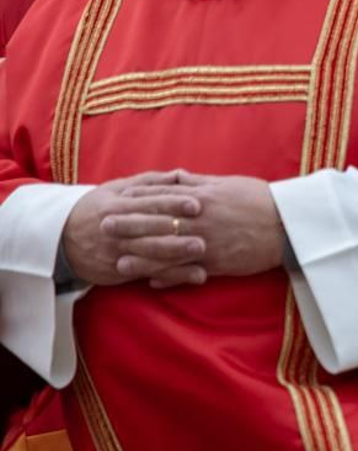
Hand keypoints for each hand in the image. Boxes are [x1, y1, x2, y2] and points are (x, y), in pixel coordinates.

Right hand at [63, 172, 204, 286]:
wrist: (60, 238)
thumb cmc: (98, 208)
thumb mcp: (117, 189)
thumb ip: (150, 182)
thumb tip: (181, 174)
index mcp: (119, 205)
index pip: (149, 203)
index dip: (173, 204)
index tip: (197, 205)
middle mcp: (118, 229)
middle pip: (150, 231)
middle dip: (176, 235)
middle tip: (203, 237)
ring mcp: (118, 252)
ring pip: (150, 254)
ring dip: (176, 256)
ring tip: (201, 254)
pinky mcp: (120, 270)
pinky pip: (149, 273)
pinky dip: (173, 277)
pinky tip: (195, 276)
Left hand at [111, 171, 284, 283]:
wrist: (288, 225)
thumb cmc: (261, 200)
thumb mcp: (229, 184)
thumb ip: (199, 182)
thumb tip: (174, 176)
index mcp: (202, 198)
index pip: (163, 198)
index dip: (138, 200)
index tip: (117, 200)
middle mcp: (200, 221)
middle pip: (158, 224)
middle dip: (129, 226)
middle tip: (104, 226)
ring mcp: (207, 244)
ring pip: (168, 252)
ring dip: (141, 257)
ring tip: (118, 261)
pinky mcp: (218, 263)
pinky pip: (187, 272)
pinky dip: (169, 277)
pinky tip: (151, 281)